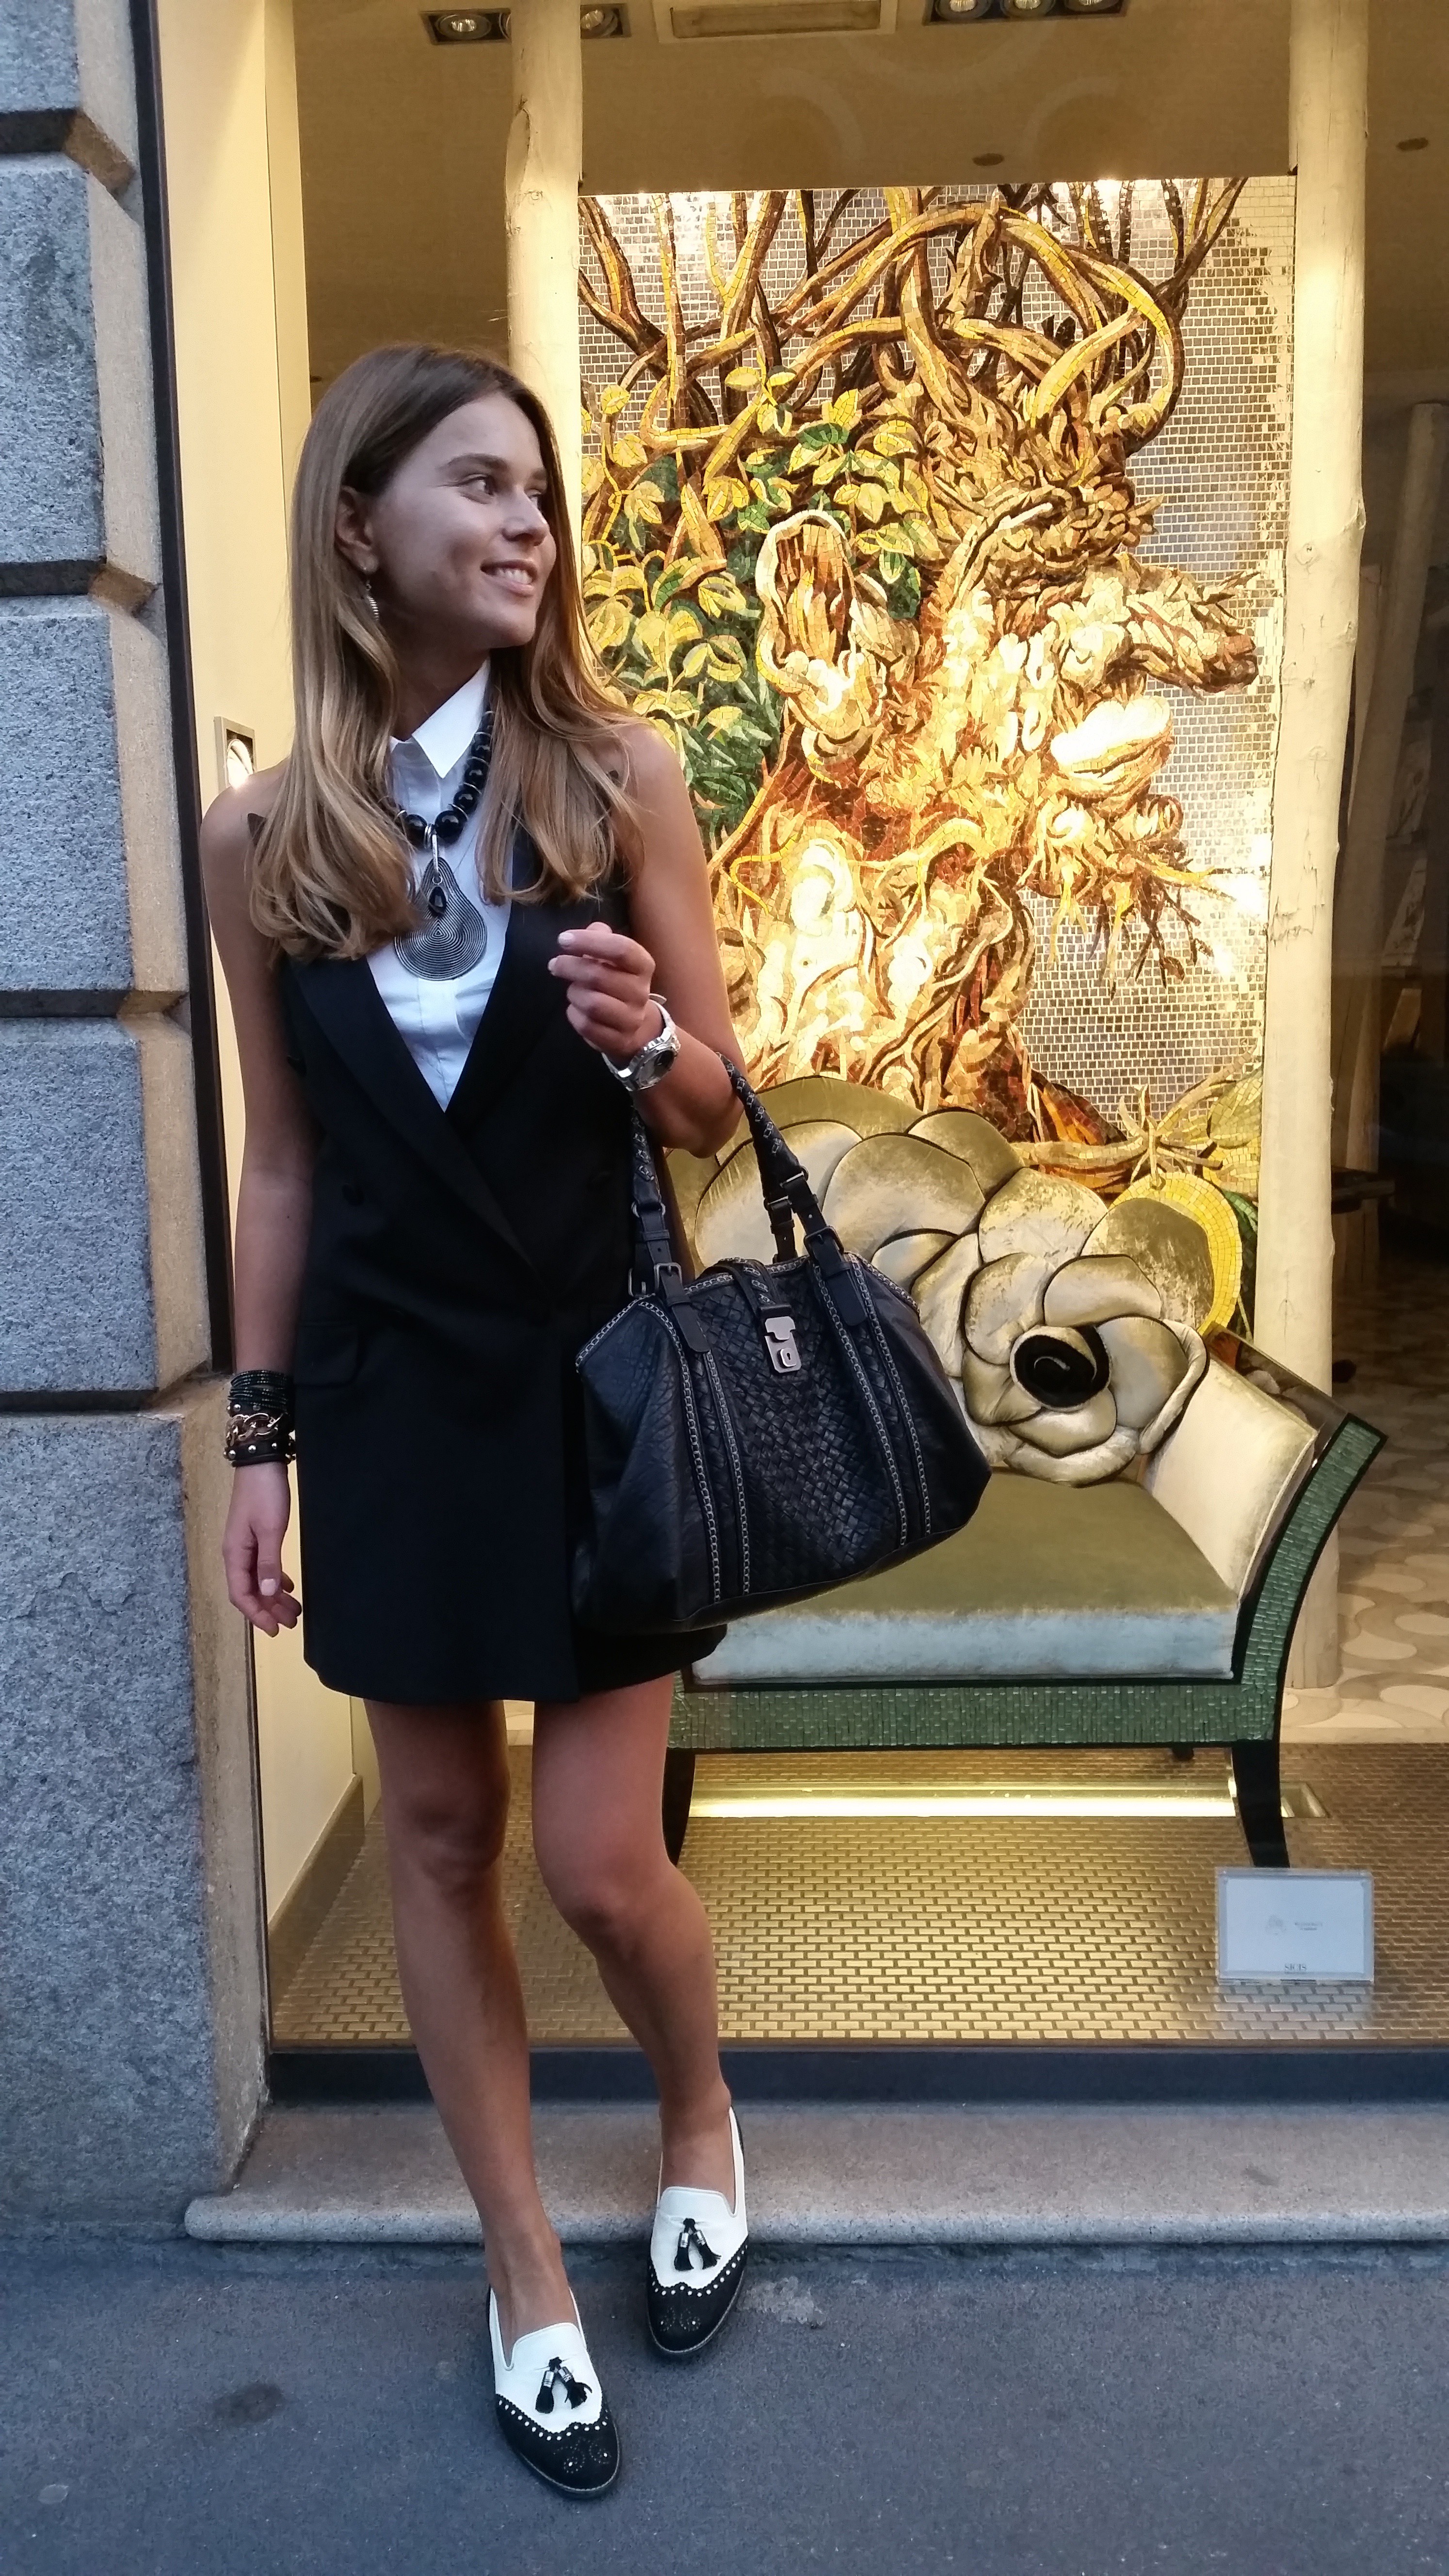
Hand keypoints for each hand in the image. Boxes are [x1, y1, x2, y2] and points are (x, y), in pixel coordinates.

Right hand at [222, 1461, 300, 1635]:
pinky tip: (288, 1587)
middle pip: (250, 1591)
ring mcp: (245, 1545)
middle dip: (269, 1609)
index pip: (241, 1594)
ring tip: (294, 1610)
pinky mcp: (256, 1536)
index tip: (275, 1630)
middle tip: (292, 1623)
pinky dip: (275, 1579)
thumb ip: (269, 1562)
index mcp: (235, 1554)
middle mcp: (236, 1553)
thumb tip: (269, 1593)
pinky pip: (263, 1567)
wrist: (261, 1461)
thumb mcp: (271, 1529)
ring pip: (258, 1580)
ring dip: (274, 1597)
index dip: (257, 1615)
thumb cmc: (265, 1493)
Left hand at [548, 921, 661, 1062]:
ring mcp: (631, 1019)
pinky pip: (587, 1025)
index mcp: (643, 966)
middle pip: (599, 976)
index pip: (621, 949)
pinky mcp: (618, 1040)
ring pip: (592, 1003)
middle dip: (570, 967)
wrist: (636, 1025)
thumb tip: (593, 929)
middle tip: (555, 964)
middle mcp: (641, 992)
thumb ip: (602, 938)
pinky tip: (575, 1008)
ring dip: (574, 993)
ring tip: (572, 989)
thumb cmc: (617, 982)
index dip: (589, 942)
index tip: (563, 939)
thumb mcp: (614, 957)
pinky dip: (574, 1014)